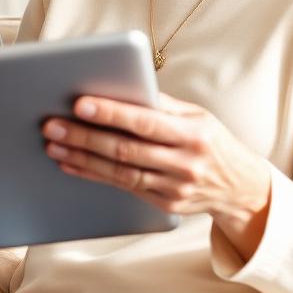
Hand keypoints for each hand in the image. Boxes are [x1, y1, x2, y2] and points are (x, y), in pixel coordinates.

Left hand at [42, 92, 271, 259]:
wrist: (240, 187)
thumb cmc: (212, 142)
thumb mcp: (197, 116)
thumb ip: (161, 105)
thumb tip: (121, 87)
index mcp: (193, 134)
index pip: (145, 122)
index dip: (111, 114)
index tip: (80, 104)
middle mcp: (184, 163)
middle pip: (125, 150)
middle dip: (84, 136)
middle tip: (51, 125)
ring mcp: (174, 188)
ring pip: (118, 172)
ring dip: (81, 157)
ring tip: (54, 143)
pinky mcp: (164, 204)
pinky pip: (122, 187)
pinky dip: (93, 175)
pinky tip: (71, 163)